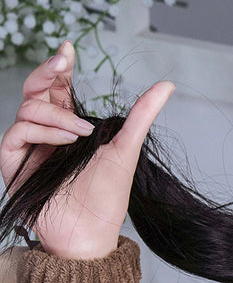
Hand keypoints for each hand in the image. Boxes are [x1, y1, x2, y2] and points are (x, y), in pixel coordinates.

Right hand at [0, 39, 173, 259]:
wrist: (90, 234)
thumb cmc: (107, 198)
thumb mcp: (126, 149)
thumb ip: (142, 115)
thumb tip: (167, 85)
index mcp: (67, 126)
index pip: (57, 87)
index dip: (59, 65)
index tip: (69, 48)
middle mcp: (45, 132)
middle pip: (36, 88)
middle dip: (48, 70)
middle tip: (64, 60)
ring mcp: (28, 146)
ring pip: (29, 107)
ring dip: (57, 114)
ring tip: (81, 132)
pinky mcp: (14, 162)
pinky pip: (19, 131)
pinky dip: (44, 130)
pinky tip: (66, 139)